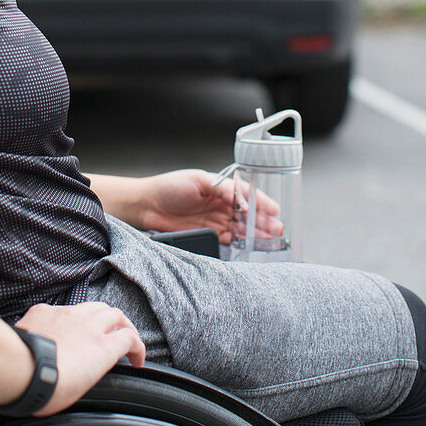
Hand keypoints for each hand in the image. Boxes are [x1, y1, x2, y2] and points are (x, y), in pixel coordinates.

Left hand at [15, 301, 145, 414]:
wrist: (20, 369)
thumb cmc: (49, 387)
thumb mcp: (82, 387)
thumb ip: (94, 369)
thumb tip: (92, 367)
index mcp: (102, 347)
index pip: (130, 338)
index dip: (137, 348)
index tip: (135, 359)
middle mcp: (88, 324)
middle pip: (115, 315)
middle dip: (123, 325)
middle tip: (122, 337)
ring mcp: (67, 314)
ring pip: (93, 305)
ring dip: (100, 315)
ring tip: (98, 326)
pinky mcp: (47, 310)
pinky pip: (64, 307)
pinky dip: (70, 316)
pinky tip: (63, 325)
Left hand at [137, 168, 281, 244]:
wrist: (147, 206)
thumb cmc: (169, 187)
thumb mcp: (198, 180)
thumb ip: (223, 189)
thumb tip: (243, 201)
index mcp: (219, 186)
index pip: (245, 194)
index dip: (261, 202)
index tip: (274, 210)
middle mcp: (219, 203)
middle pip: (247, 213)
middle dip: (263, 220)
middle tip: (278, 230)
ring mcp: (214, 219)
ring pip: (241, 227)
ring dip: (257, 233)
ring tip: (272, 239)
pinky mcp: (208, 234)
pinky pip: (230, 238)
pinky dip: (242, 242)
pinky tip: (252, 245)